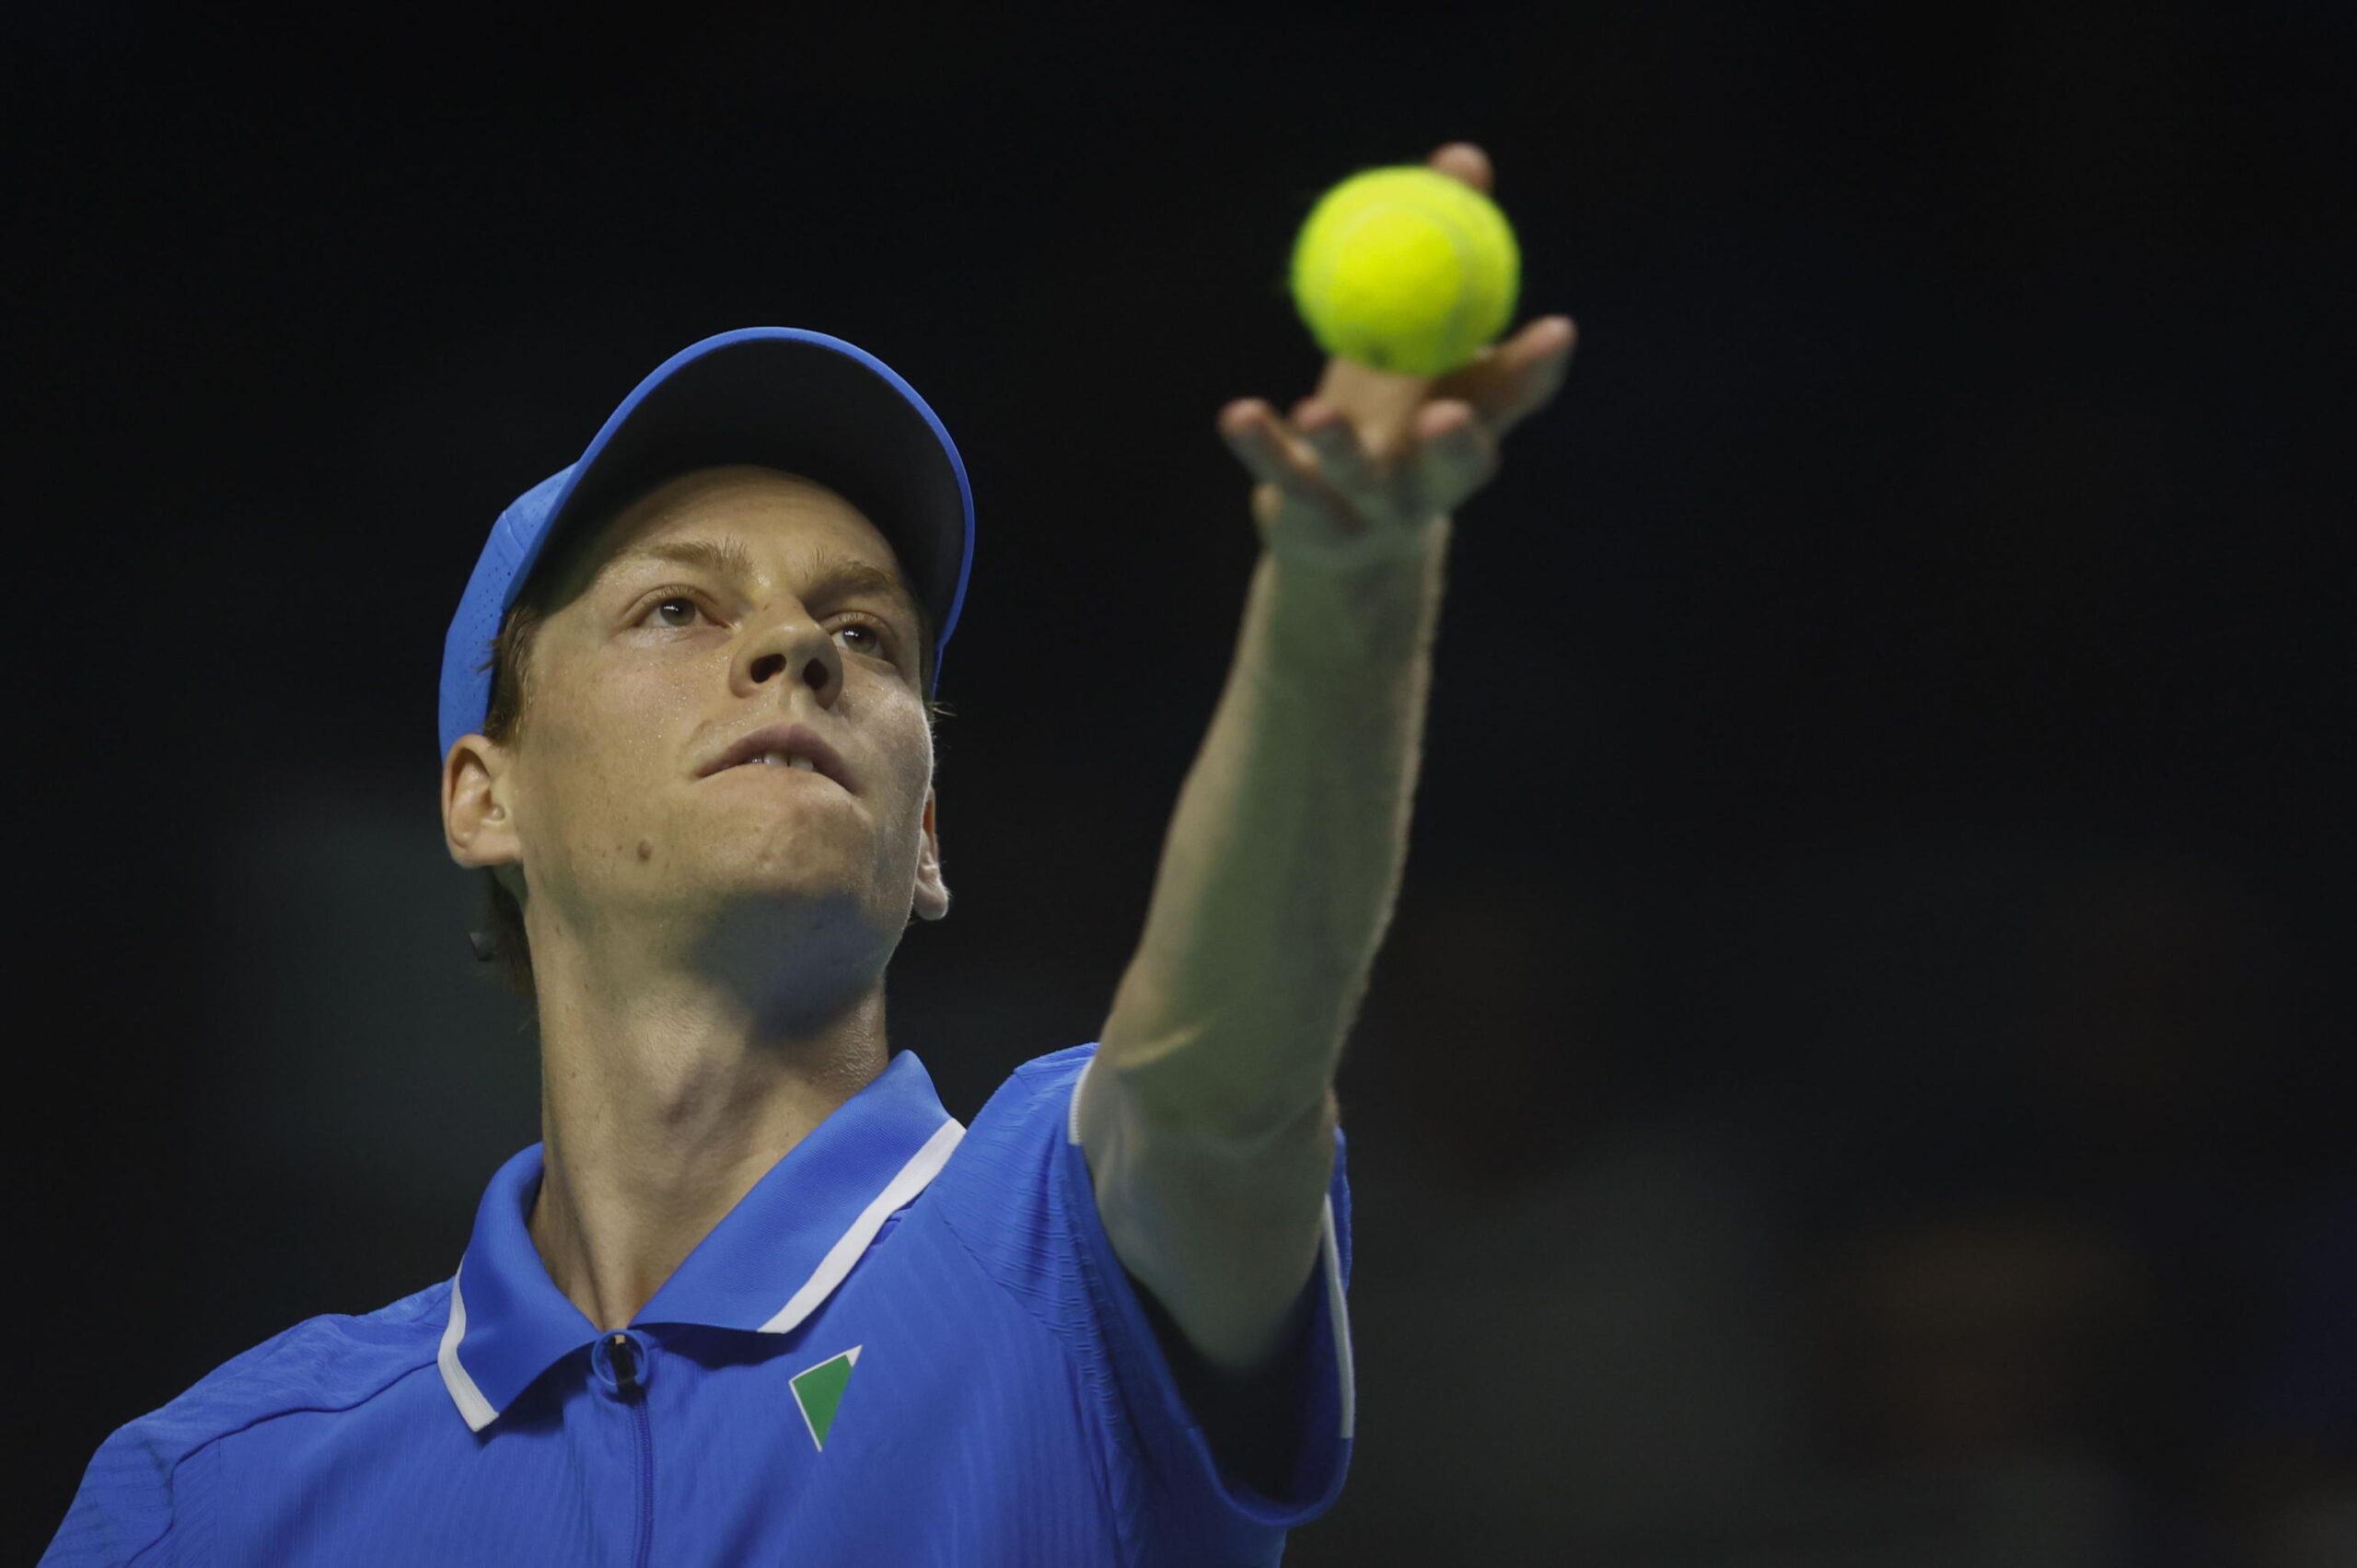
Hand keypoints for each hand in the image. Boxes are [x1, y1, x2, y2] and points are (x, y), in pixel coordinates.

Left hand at [1219, 141, 1576, 572]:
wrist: (1339, 521)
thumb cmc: (1394, 414)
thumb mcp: (1421, 344)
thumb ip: (1446, 266)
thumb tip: (1463, 159)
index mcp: (1471, 431)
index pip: (1512, 403)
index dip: (1535, 372)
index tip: (1555, 331)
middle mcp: (1431, 480)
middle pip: (1454, 469)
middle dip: (1454, 446)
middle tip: (1443, 416)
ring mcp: (1372, 507)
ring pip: (1361, 479)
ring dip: (1341, 446)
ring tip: (1317, 411)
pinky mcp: (1313, 519)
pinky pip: (1284, 479)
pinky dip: (1262, 445)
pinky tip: (1237, 414)